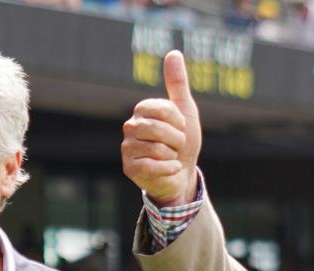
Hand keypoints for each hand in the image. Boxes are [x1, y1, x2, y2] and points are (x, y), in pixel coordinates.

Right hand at [122, 50, 201, 206]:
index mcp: (142, 111)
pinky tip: (170, 169)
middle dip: (176, 140)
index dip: (178, 121)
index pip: (161, 109)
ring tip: (170, 157)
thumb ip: (178, 84)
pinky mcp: (129, 168)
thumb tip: (173, 53)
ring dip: (172, 156)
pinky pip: (152, 166)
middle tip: (176, 145)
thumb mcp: (185, 111)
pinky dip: (169, 169)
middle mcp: (130, 127)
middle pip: (157, 129)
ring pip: (156, 149)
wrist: (183, 174)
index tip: (181, 127)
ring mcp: (127, 148)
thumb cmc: (183, 143)